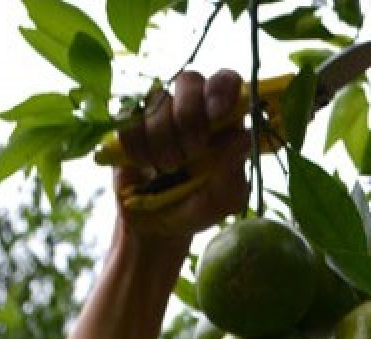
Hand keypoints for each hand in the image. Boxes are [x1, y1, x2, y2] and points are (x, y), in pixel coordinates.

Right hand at [116, 70, 249, 240]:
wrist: (156, 225)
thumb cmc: (198, 206)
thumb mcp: (223, 200)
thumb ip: (233, 173)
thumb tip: (242, 138)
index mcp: (224, 119)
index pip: (226, 81)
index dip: (221, 89)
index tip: (216, 113)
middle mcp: (193, 106)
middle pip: (189, 81)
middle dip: (188, 118)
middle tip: (189, 154)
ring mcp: (158, 111)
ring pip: (157, 100)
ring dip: (161, 140)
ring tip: (167, 169)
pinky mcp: (128, 123)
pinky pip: (127, 119)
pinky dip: (136, 146)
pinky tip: (143, 164)